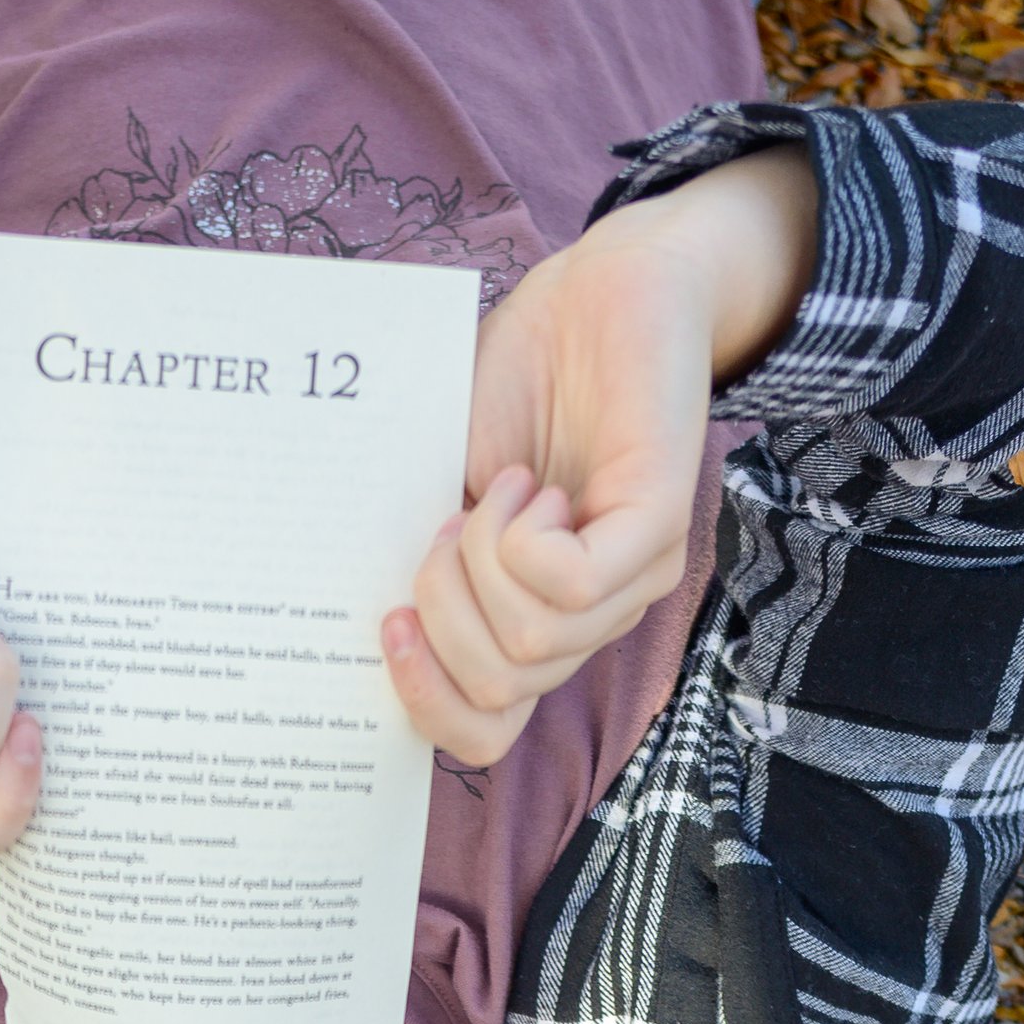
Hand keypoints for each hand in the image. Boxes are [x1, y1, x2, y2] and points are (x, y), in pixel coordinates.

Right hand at [385, 148, 817, 768]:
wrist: (596, 290)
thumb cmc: (518, 383)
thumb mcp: (442, 491)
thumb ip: (423, 567)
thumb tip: (367, 625)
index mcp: (539, 622)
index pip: (486, 733)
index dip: (423, 701)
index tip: (389, 621)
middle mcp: (591, 620)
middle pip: (494, 688)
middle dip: (441, 610)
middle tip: (452, 522)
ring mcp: (630, 581)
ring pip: (528, 641)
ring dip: (482, 560)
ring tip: (502, 488)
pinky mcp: (656, 529)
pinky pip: (566, 588)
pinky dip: (521, 537)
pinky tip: (531, 485)